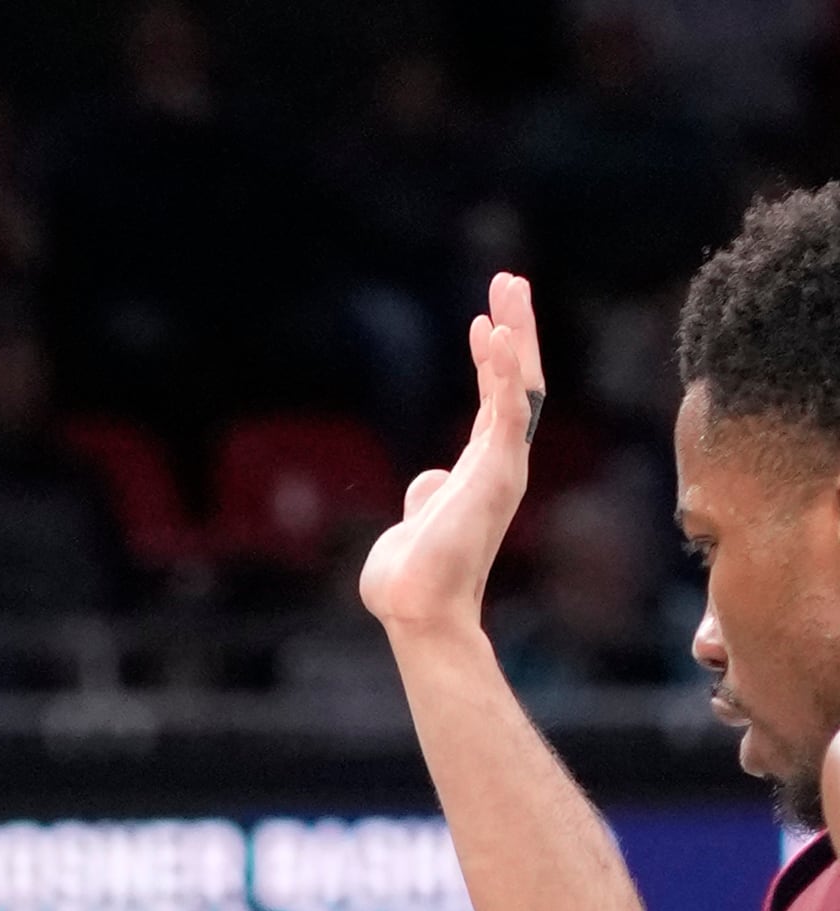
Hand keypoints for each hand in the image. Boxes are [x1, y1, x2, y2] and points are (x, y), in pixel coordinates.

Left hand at [358, 272, 542, 645]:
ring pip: (519, 385)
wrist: (415, 609)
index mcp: (482, 472)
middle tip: (510, 281)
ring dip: (515, 333)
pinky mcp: (498, 471)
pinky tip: (496, 333)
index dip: (493, 360)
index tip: (484, 320)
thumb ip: (426, 497)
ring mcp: (503, 466)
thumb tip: (427, 482)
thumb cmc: (411, 581)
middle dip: (514, 328)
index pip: (495, 402)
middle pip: (516, 381)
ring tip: (509, 288)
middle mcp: (501, 464)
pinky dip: (504, 370)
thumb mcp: (415, 524)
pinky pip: (508, 408)